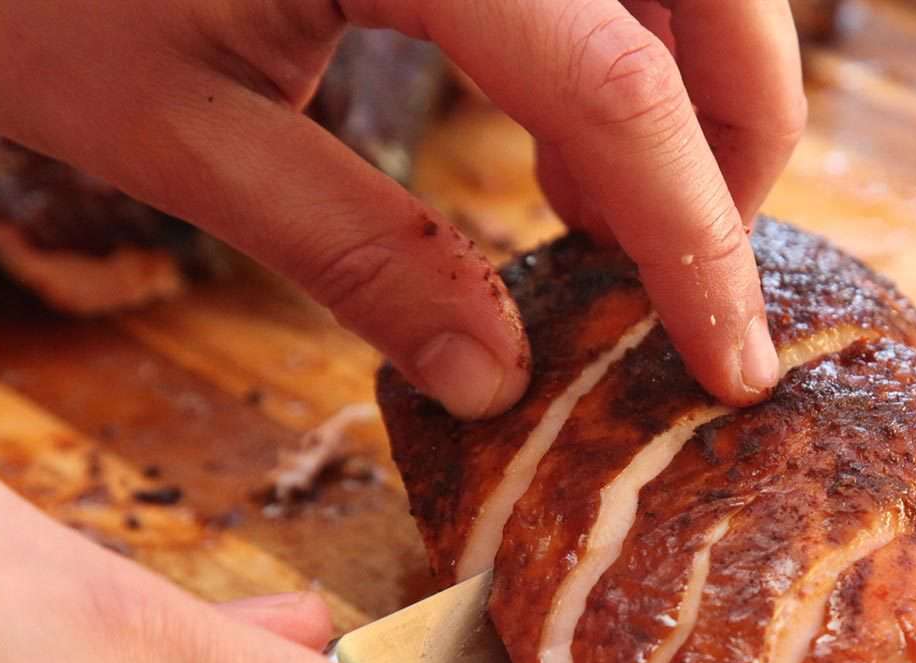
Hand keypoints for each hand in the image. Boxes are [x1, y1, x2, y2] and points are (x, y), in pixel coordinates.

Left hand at [0, 1, 805, 414]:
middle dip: (740, 131)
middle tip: (690, 262)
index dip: (696, 242)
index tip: (731, 360)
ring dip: (690, 75)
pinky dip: (626, 24)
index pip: (618, 91)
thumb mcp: (175, 129)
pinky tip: (562, 107)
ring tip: (602, 200)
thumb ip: (360, 254)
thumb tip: (495, 374)